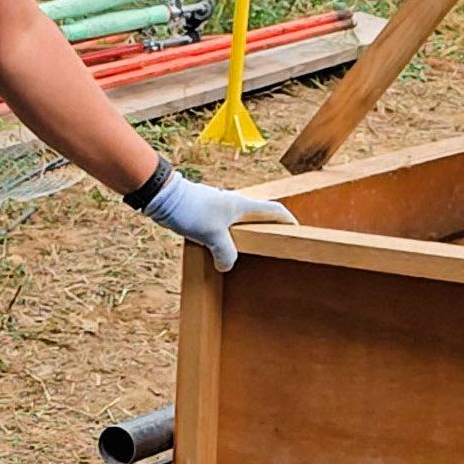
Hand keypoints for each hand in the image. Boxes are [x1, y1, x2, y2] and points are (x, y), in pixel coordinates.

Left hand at [141, 168, 297, 273]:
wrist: (164, 197)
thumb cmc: (191, 210)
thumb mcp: (212, 236)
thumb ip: (226, 253)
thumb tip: (227, 267)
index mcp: (244, 207)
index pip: (276, 211)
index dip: (289, 222)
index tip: (298, 233)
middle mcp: (235, 206)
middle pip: (260, 218)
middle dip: (269, 232)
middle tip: (276, 248)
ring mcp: (221, 210)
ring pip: (241, 226)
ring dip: (247, 238)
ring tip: (249, 256)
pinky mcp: (207, 216)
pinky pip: (224, 230)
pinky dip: (228, 241)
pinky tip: (221, 254)